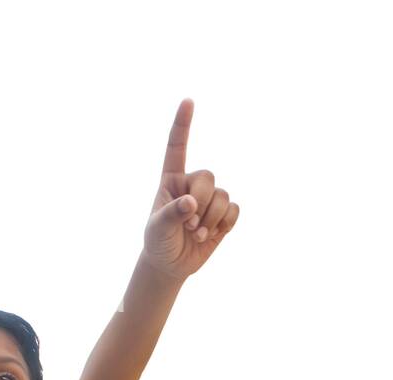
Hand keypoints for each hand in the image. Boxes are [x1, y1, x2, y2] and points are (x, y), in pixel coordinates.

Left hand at [142, 98, 239, 280]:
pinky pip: (235, 210)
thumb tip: (191, 203)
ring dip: (211, 219)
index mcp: (171, 180)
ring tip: (196, 234)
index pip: (177, 148)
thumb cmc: (158, 241)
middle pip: (208, 177)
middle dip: (201, 203)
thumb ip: (171, 214)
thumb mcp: (157, 229)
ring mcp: (209, 199)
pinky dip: (224, 224)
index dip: (182, 125)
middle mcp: (192, 185)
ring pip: (223, 196)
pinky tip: (212, 234)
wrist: (170, 265)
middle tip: (187, 226)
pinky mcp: (223, 215)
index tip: (187, 101)